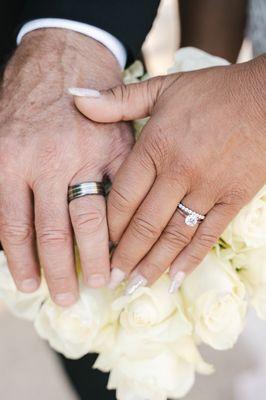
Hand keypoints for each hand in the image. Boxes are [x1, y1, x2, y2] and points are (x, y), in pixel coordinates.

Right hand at [0, 29, 132, 304]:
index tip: (103, 280)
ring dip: (26, 262)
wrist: (59, 60)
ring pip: (17, 226)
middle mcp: (47, 162)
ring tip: (33, 288)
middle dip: (62, 271)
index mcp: (85, 158)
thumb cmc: (94, 105)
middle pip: (54, 232)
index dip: (97, 256)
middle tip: (68, 299)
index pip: (92, 221)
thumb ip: (121, 179)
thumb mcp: (120, 135)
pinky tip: (11, 256)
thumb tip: (125, 226)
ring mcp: (14, 160)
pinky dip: (3, 236)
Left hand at [73, 55, 265, 293]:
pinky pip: (208, 236)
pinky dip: (191, 260)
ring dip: (152, 265)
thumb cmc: (213, 92)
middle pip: (144, 224)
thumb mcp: (162, 89)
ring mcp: (208, 188)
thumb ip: (118, 99)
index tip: (98, 245)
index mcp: (156, 146)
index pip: (123, 197)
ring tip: (134, 286)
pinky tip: (175, 280)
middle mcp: (179, 171)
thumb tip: (75, 99)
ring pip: (173, 236)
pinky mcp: (233, 199)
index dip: (108, 226)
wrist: (265, 97)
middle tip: (109, 279)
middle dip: (124, 255)